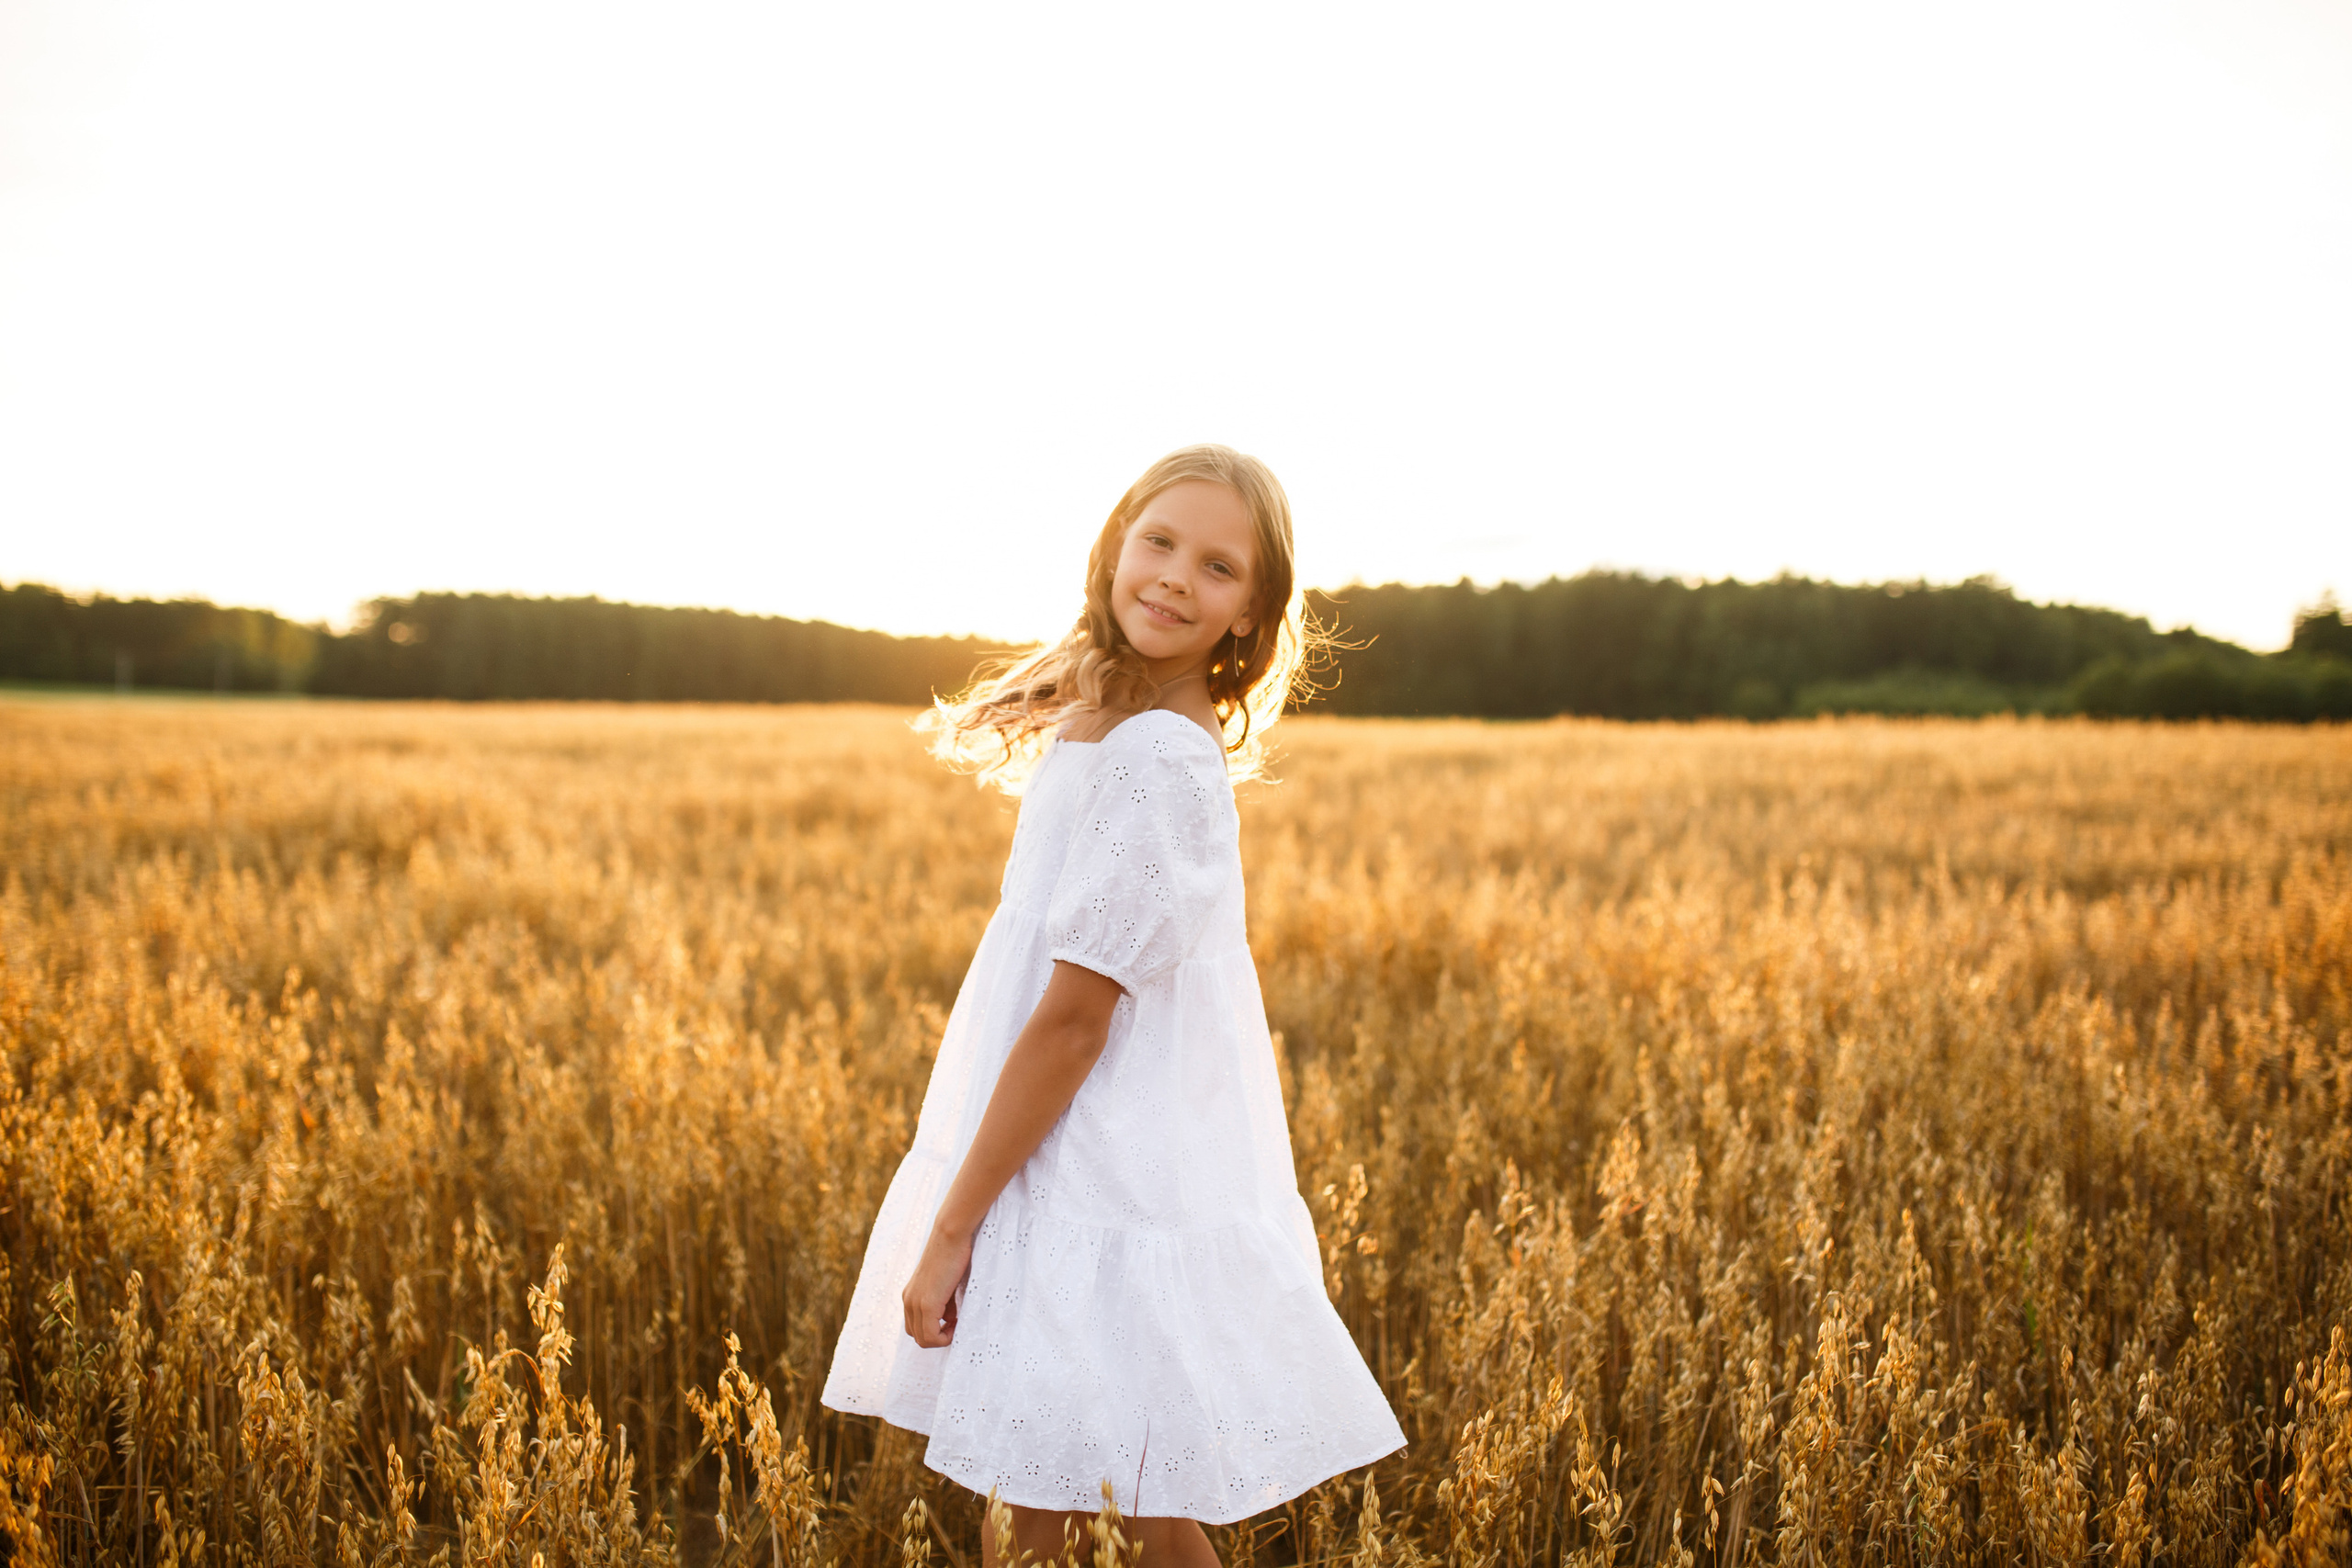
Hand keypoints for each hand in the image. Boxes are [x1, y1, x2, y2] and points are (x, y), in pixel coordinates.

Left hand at [902, 1224, 973, 1347]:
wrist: (950, 1235)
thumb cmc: (953, 1254)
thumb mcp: (945, 1283)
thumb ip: (944, 1303)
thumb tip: (948, 1320)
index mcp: (910, 1294)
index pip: (915, 1327)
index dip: (934, 1330)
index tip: (953, 1319)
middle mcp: (908, 1300)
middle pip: (917, 1336)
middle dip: (938, 1336)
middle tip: (956, 1323)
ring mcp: (915, 1303)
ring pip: (922, 1340)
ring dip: (941, 1338)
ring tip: (956, 1322)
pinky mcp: (927, 1304)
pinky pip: (930, 1336)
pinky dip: (944, 1337)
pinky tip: (956, 1322)